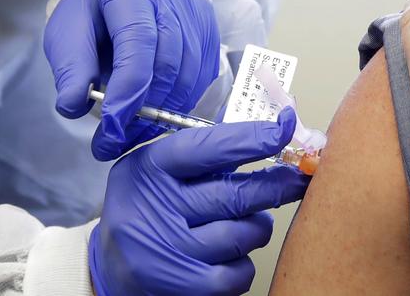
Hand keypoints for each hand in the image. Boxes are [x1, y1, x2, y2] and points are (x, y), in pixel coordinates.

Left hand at [44, 0, 219, 160]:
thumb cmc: (90, 13)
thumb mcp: (66, 33)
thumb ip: (70, 67)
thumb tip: (73, 106)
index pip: (138, 39)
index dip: (128, 87)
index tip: (111, 126)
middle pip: (168, 60)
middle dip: (143, 109)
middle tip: (115, 141)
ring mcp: (196, 10)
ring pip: (189, 73)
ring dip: (162, 113)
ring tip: (131, 135)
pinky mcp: (209, 30)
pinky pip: (201, 76)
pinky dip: (180, 103)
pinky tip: (155, 116)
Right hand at [89, 107, 308, 295]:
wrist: (111, 267)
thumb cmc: (145, 210)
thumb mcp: (157, 172)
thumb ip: (203, 158)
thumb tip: (268, 139)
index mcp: (148, 169)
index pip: (206, 149)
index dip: (251, 139)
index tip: (282, 129)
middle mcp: (153, 207)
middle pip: (234, 195)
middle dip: (275, 187)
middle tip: (298, 180)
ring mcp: (166, 249)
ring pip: (243, 234)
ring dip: (257, 227)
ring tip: (247, 223)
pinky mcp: (181, 285)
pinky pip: (239, 272)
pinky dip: (244, 264)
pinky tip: (230, 256)